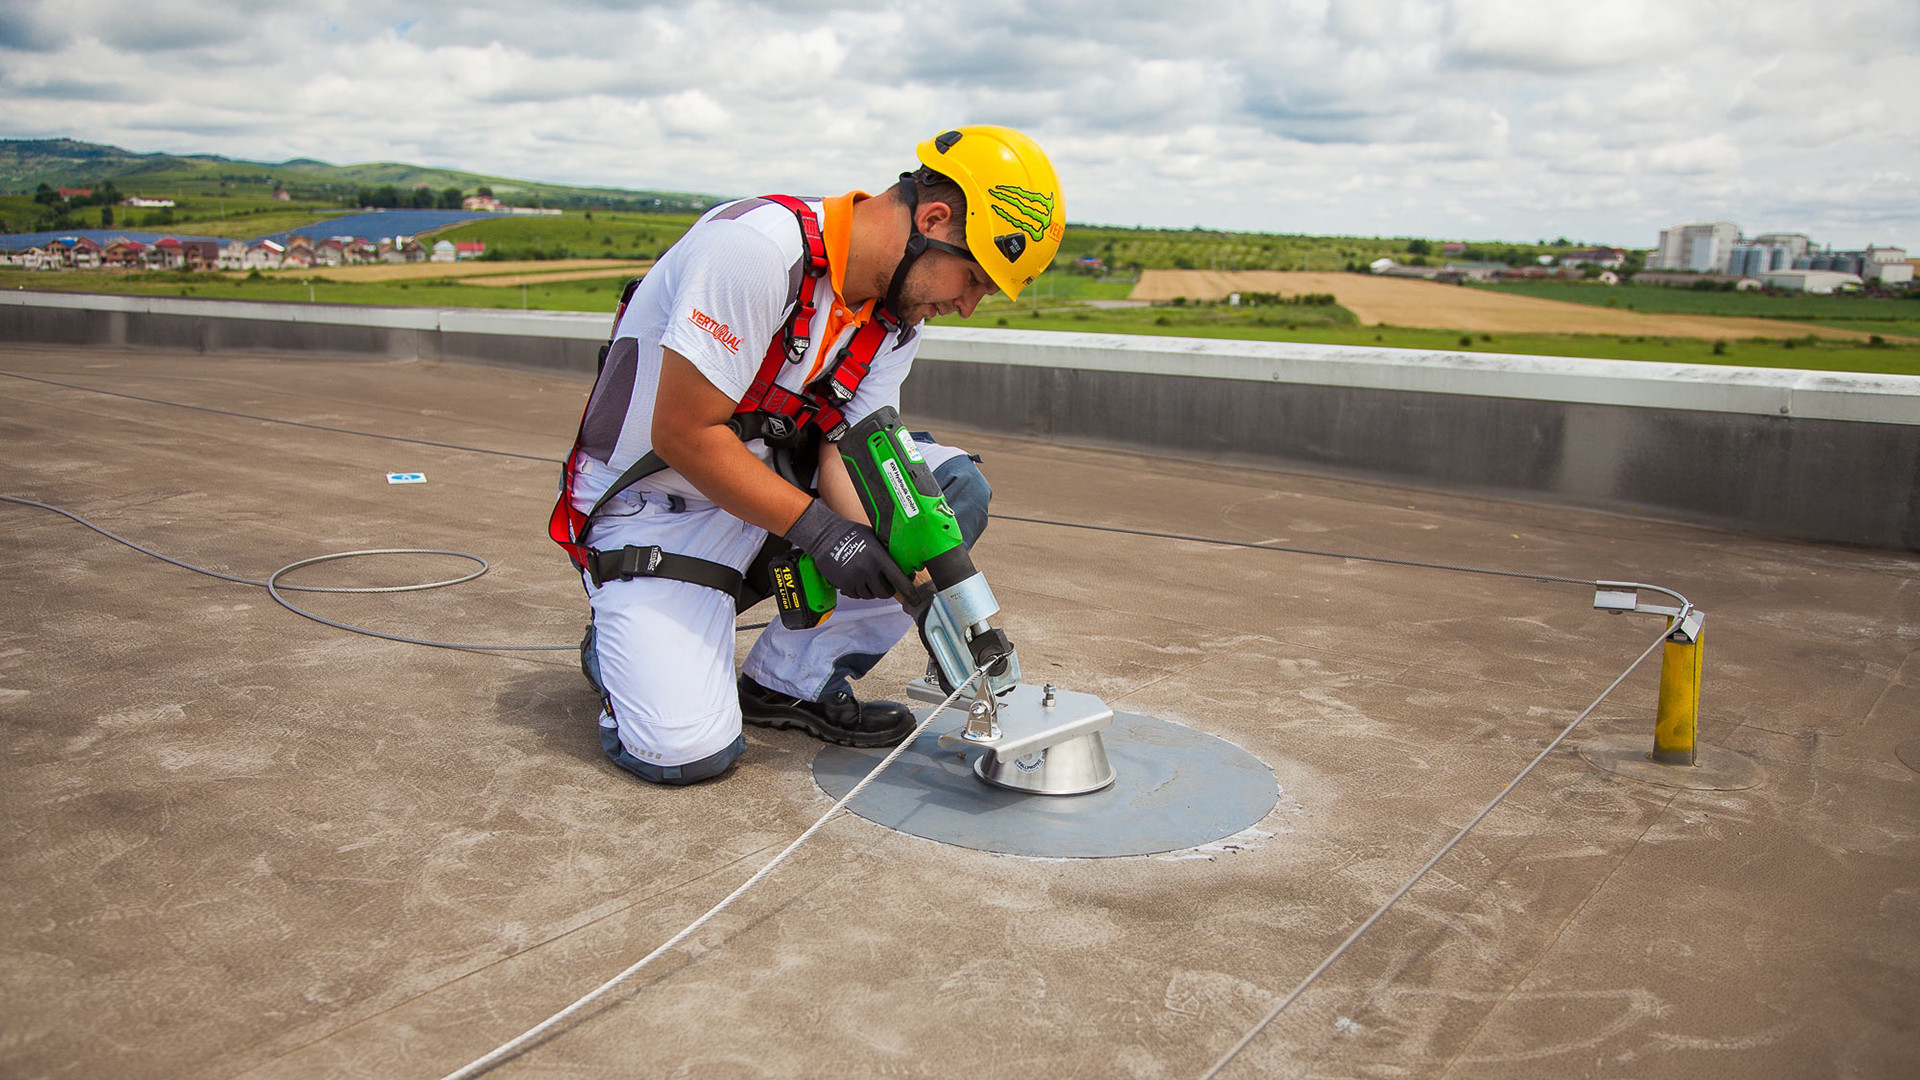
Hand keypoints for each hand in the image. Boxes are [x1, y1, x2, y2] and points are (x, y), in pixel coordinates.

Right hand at [784, 500, 911, 600]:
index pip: (899, 580)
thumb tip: (902, 565)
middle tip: (884, 583)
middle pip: (886, 592)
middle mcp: (868, 570)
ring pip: (871, 595)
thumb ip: (887, 552)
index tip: (915, 599)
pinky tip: (855, 578)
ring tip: (866, 577)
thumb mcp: (874, 538)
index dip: (909, 592)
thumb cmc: (851, 534)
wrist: (826, 536)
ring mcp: (855, 578)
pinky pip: (857, 596)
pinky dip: (858, 591)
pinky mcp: (844, 584)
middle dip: (887, 590)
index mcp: (879, 557)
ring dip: (871, 590)